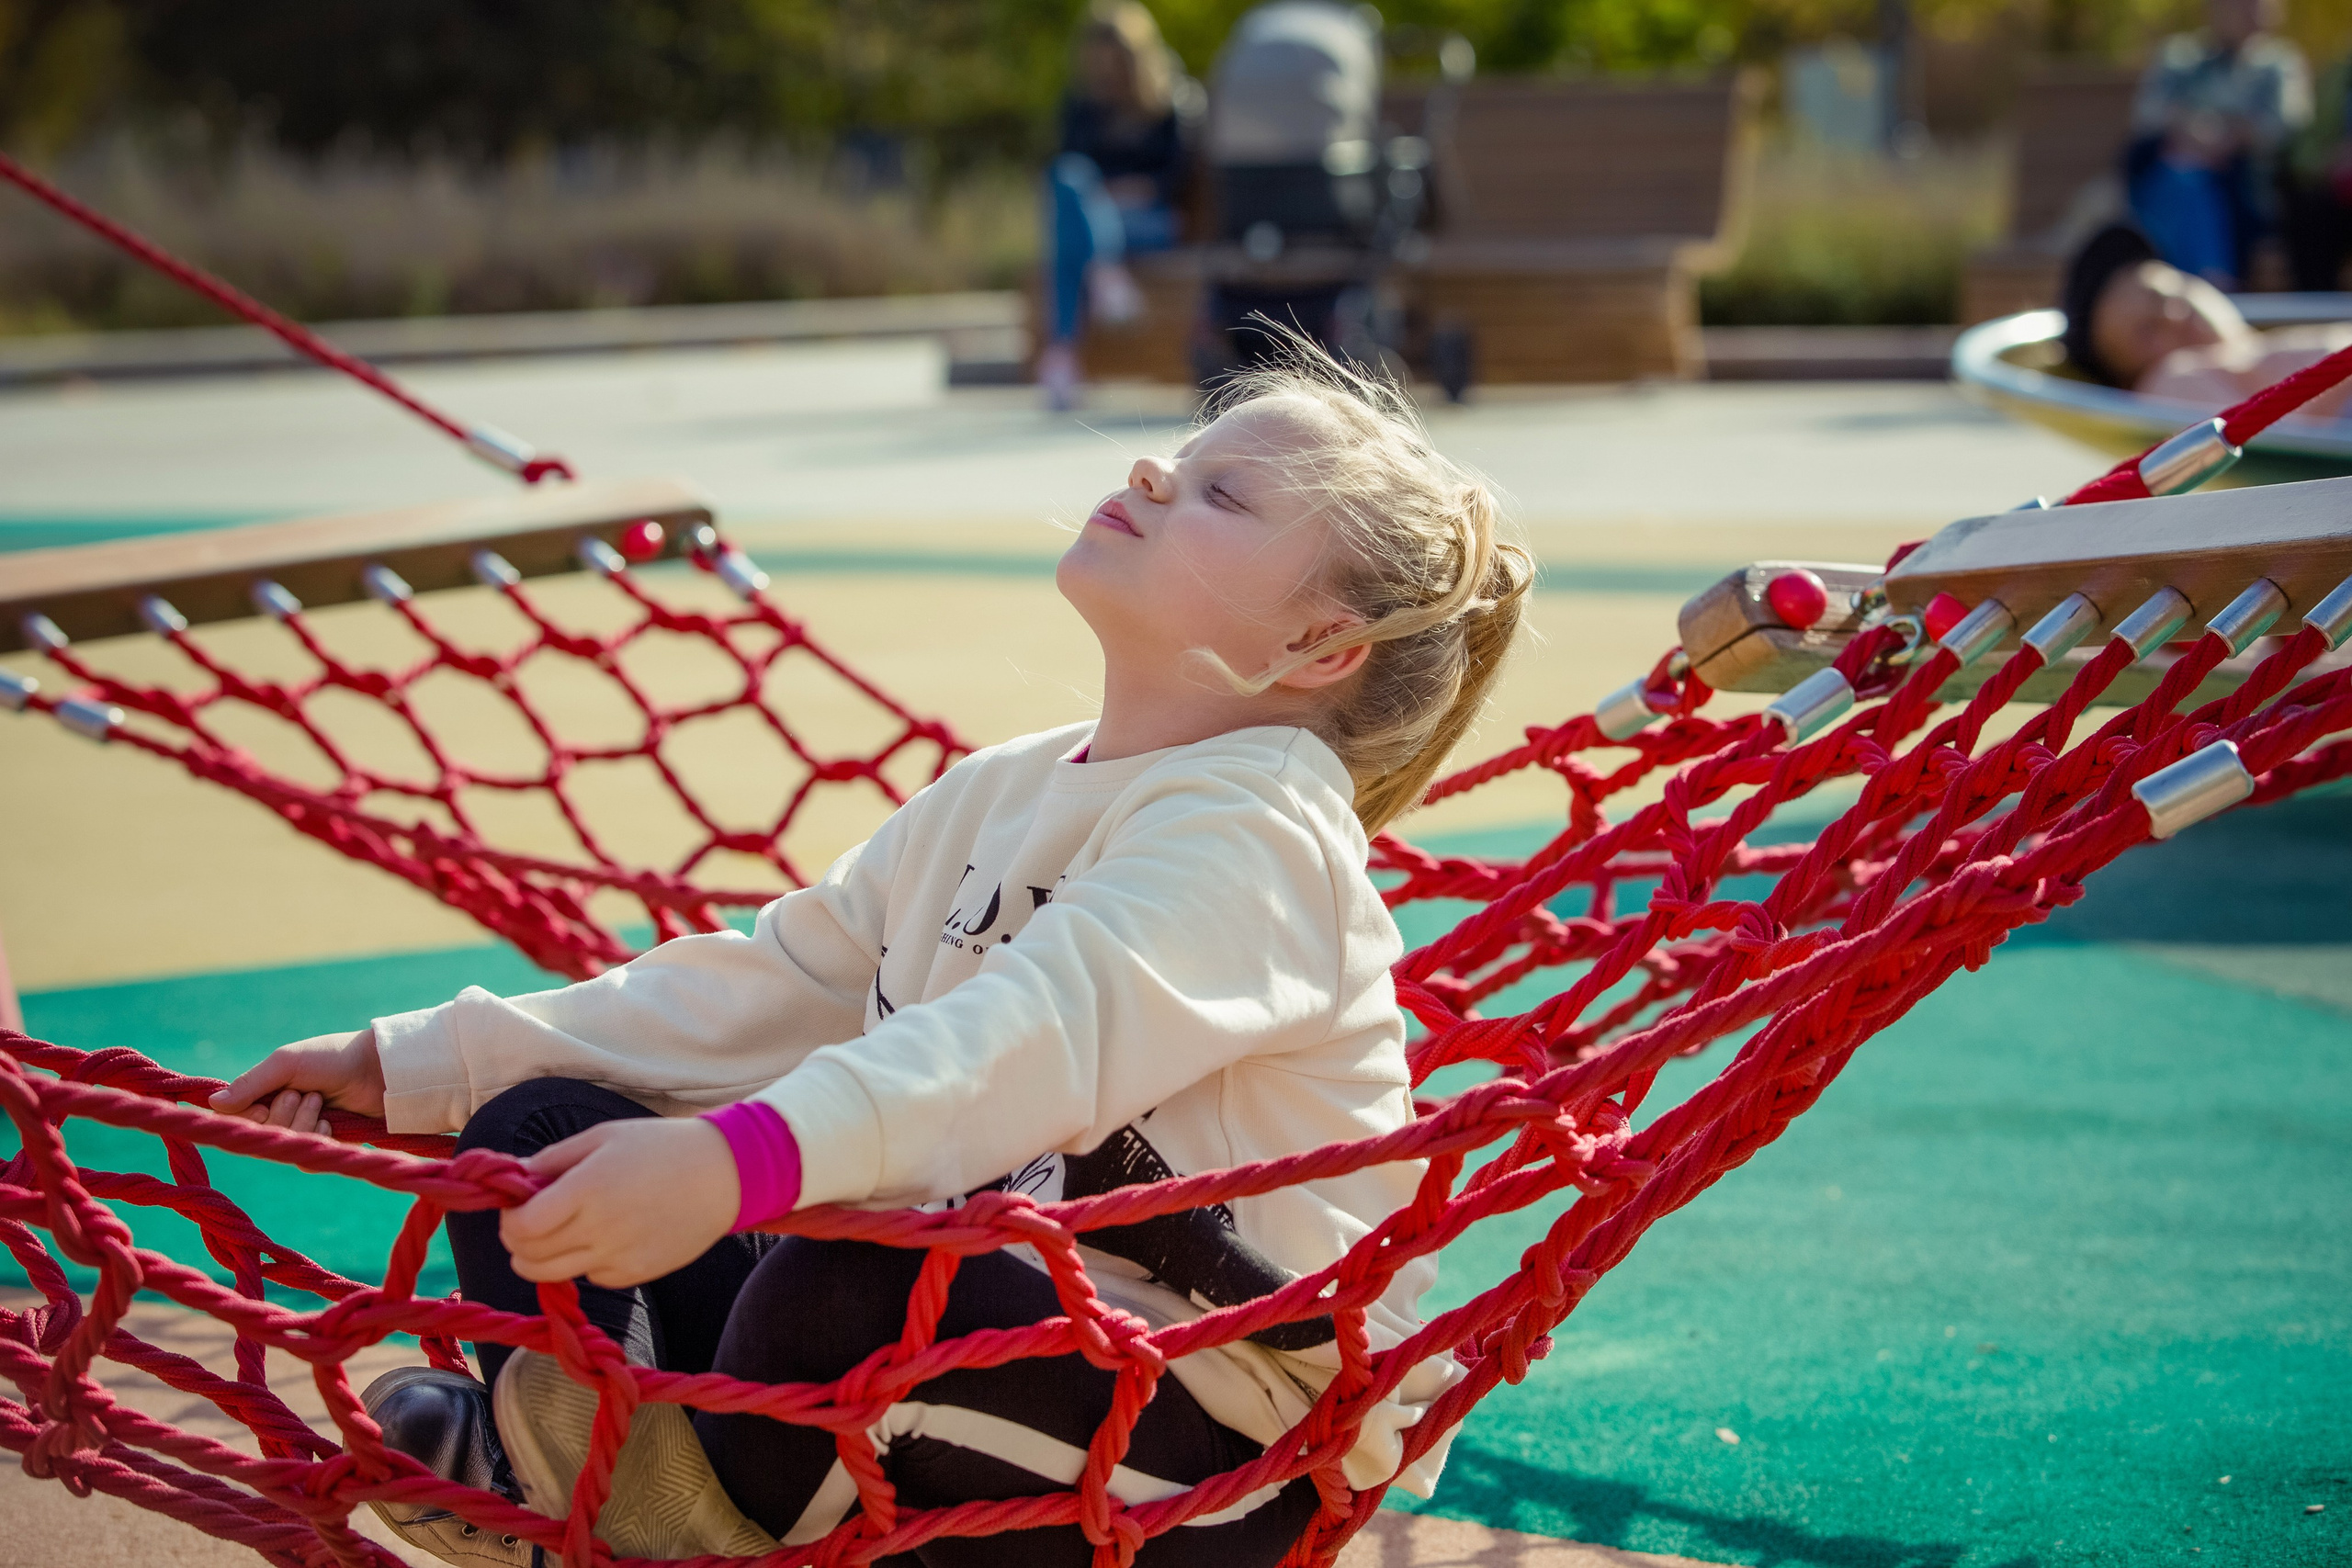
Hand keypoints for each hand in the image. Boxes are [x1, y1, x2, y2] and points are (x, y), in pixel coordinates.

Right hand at [209, 1029, 383, 1134]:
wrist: (378, 1070)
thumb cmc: (332, 1058)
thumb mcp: (287, 1063)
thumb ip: (250, 1084)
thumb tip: (211, 1106)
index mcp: (265, 1091)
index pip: (237, 1118)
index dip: (251, 1115)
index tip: (269, 1099)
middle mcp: (279, 1112)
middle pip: (260, 1134)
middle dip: (283, 1112)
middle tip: (304, 1093)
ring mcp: (301, 1130)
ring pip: (283, 1145)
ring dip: (303, 1122)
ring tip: (321, 1101)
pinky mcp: (322, 1146)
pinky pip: (304, 1160)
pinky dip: (317, 1138)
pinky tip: (330, 1123)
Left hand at [501, 1118, 740, 1289]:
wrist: (723, 1175)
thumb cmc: (661, 1147)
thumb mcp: (603, 1137)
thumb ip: (552, 1159)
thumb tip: (511, 1177)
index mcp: (587, 1189)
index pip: (521, 1226)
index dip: (509, 1219)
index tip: (518, 1205)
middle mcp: (599, 1229)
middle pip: (528, 1257)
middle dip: (517, 1240)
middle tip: (531, 1220)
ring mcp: (617, 1257)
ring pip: (552, 1274)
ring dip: (541, 1257)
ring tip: (557, 1233)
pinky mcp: (635, 1274)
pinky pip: (590, 1276)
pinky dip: (583, 1261)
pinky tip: (603, 1236)